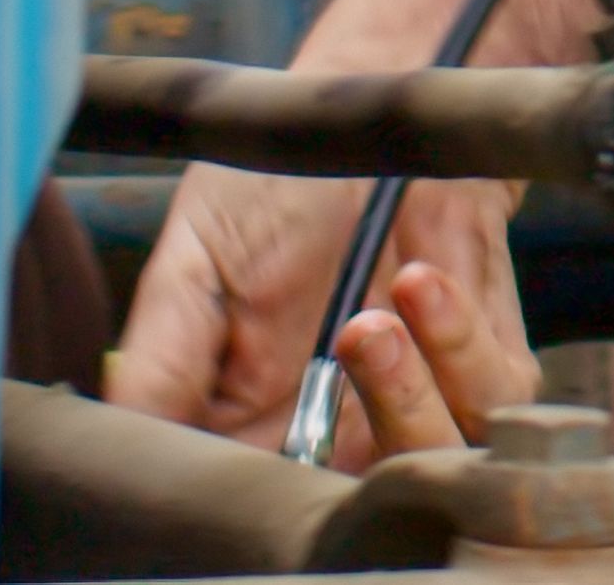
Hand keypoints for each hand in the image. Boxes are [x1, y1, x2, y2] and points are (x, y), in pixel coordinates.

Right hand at [109, 163, 533, 461]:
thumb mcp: (194, 265)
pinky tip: (422, 280)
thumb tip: (125, 449)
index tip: (260, 446)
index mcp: (251, 429)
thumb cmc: (271, 184)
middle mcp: (334, 433)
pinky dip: (458, 342)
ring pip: (425, 464)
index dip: (260, 493)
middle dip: (353, 438)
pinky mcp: (483, 371)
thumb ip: (159, 362)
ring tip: (379, 308)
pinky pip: (488, 401)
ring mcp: (413, 406)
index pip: (250, 503)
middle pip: (346, 503)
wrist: (375, 110)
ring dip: (408, 391)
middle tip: (342, 341)